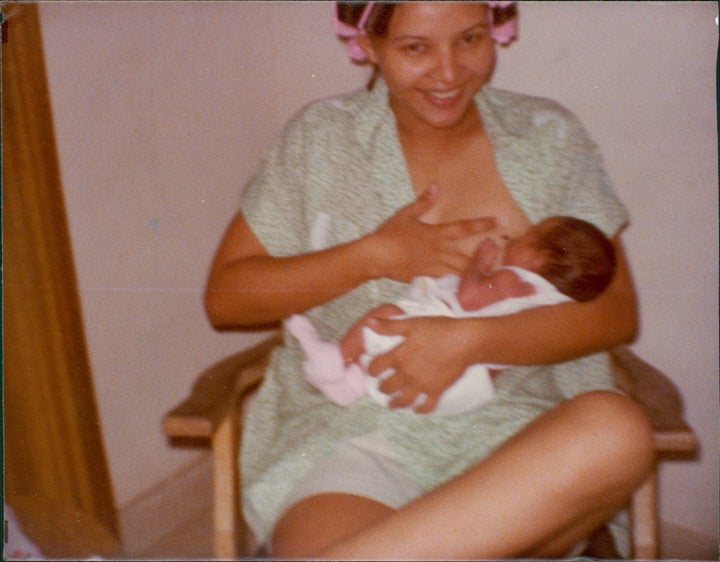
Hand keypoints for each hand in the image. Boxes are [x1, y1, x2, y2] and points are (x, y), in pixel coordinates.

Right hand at [365, 184, 496, 282]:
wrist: (376, 256)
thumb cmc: (389, 234)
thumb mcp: (405, 214)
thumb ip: (423, 202)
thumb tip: (436, 186)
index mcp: (436, 234)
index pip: (463, 228)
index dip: (482, 224)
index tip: (498, 222)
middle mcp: (439, 251)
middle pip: (468, 258)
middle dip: (484, 259)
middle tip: (499, 260)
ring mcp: (433, 267)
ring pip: (460, 273)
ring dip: (473, 273)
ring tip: (488, 275)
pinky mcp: (426, 279)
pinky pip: (446, 284)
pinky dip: (457, 284)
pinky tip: (466, 287)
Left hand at [366, 315, 476, 412]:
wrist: (465, 341)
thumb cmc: (438, 329)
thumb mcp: (412, 324)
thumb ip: (389, 326)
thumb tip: (369, 322)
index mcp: (399, 356)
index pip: (375, 367)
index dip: (370, 368)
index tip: (372, 368)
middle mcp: (407, 373)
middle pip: (386, 387)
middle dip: (381, 387)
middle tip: (382, 386)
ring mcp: (421, 384)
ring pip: (402, 401)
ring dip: (394, 404)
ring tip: (392, 404)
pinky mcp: (436, 391)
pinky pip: (426, 407)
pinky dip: (420, 410)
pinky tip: (416, 408)